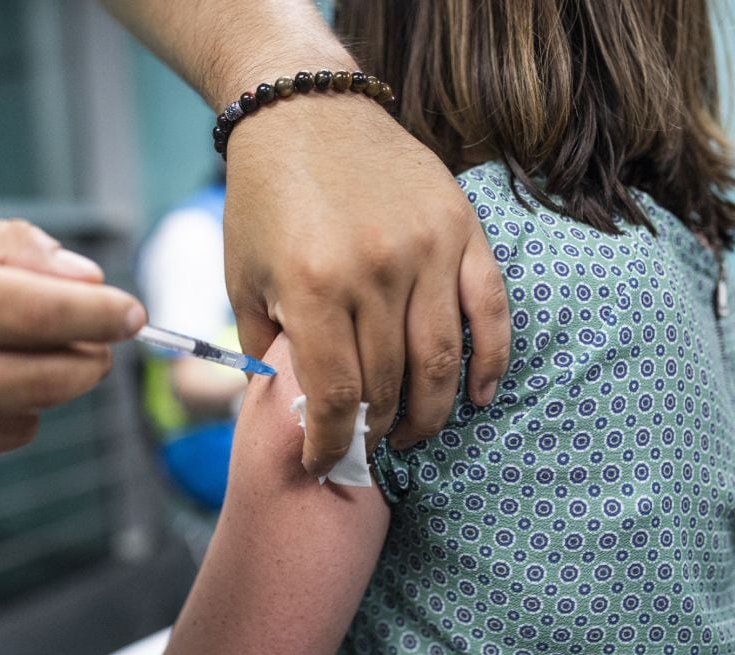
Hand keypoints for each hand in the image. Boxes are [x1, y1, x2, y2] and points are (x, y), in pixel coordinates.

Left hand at [225, 95, 509, 474]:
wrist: (304, 112)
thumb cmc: (264, 199)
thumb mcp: (243, 277)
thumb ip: (265, 347)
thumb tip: (289, 408)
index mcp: (314, 287)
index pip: (333, 395)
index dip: (329, 442)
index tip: (323, 462)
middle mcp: (375, 272)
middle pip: (388, 384)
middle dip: (375, 430)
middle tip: (368, 448)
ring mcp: (425, 249)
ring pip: (441, 359)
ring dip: (429, 413)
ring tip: (413, 435)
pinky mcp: (460, 229)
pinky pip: (490, 308)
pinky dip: (491, 360)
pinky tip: (479, 397)